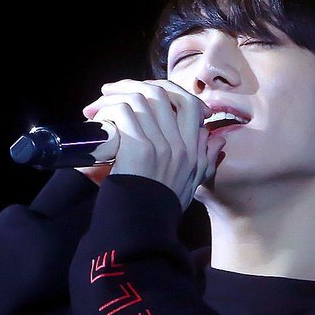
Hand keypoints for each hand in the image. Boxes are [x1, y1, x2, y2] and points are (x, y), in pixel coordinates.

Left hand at [81, 79, 226, 210]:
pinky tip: (96, 117)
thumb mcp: (192, 185)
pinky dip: (107, 108)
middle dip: (133, 85)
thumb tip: (218, 139)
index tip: (145, 92)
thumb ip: (205, 160)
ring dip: (115, 94)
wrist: (143, 228)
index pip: (189, 103)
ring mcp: (160, 144)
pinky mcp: (139, 148)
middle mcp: (180, 143)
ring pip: (140, 97)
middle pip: (162, 93)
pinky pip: (123, 112)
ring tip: (98, 103)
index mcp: (193, 150)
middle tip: (113, 91)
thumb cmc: (162, 209)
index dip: (168, 90)